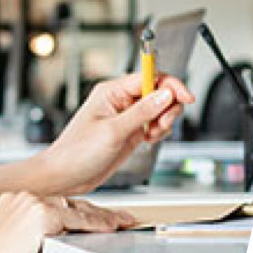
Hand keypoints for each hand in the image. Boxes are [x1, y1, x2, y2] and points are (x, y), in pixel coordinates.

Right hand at [0, 191, 134, 252]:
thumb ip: (48, 247)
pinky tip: (111, 228)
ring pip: (77, 209)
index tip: (94, 217)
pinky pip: (79, 221)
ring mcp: (31, 204)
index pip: (55, 203)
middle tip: (117, 219)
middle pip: (69, 203)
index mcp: (11, 202)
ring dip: (100, 217)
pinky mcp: (42, 216)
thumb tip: (75, 251)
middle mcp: (21, 198)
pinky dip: (98, 225)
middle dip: (95, 213)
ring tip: (120, 223)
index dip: (78, 211)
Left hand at [41, 72, 194, 195]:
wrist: (67, 175)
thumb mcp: (112, 131)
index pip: (149, 77)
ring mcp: (127, 116)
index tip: (186, 97)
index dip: (170, 85)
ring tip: (150, 136)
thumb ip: (141, 112)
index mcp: (111, 92)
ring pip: (160, 109)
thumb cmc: (78, 152)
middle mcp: (120, 100)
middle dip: (168, 108)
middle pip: (159, 92)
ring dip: (164, 122)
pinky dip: (159, 132)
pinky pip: (155, 124)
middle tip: (160, 125)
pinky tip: (148, 141)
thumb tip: (165, 94)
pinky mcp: (131, 131)